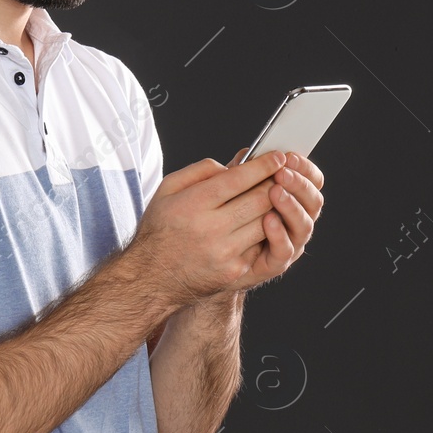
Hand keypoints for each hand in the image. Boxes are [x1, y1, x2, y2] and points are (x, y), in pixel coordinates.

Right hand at [126, 148, 287, 306]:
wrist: (152, 276)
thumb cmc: (160, 228)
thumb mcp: (166, 190)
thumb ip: (199, 171)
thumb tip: (232, 166)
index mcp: (193, 204)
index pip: (239, 178)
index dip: (264, 165)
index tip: (278, 157)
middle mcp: (210, 227)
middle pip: (261, 199)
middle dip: (275, 184)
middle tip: (280, 177)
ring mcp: (224, 251)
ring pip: (267, 222)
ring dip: (273, 209)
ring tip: (270, 201)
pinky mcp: (234, 270)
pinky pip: (261, 245)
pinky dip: (262, 234)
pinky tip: (255, 226)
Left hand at [220, 147, 324, 292]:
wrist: (203, 257)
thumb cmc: (218, 217)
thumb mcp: (228, 191)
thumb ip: (241, 173)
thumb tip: (247, 154)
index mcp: (291, 199)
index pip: (311, 181)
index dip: (304, 168)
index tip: (289, 156)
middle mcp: (295, 220)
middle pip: (313, 201)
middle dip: (299, 184)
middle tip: (281, 173)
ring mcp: (289, 243)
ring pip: (304, 225)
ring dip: (291, 206)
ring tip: (275, 192)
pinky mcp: (274, 263)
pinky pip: (284, 251)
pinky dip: (279, 235)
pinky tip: (267, 220)